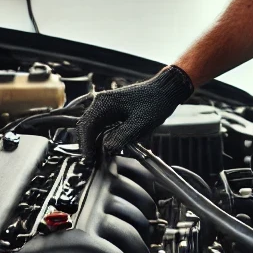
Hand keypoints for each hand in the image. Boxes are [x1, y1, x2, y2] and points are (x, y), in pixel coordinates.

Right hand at [75, 65, 193, 161]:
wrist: (166, 91)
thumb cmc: (155, 103)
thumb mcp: (140, 123)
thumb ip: (121, 137)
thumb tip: (106, 149)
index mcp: (104, 103)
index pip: (86, 126)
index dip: (85, 145)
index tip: (88, 160)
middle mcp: (102, 103)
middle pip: (87, 127)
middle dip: (88, 145)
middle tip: (93, 161)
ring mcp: (107, 106)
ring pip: (94, 128)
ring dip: (95, 142)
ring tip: (99, 158)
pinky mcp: (113, 111)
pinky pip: (102, 126)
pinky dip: (102, 138)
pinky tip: (108, 148)